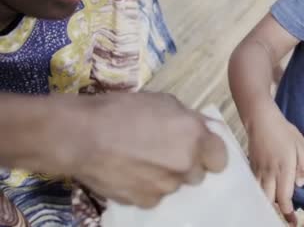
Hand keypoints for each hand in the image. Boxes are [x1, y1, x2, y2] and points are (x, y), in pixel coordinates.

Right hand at [59, 93, 226, 207]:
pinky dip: (146, 187)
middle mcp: (186, 165)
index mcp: (196, 138)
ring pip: (175, 185)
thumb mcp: (163, 101)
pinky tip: (130, 172)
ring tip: (142, 159)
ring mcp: (166, 187)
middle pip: (198, 174)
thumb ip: (191, 118)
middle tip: (164, 150)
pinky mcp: (145, 202)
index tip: (197, 148)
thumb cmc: (123, 110)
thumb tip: (206, 127)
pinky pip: (154, 196)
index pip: (221, 158)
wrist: (81, 135)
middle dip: (186, 164)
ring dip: (166, 176)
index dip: (209, 153)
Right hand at [247, 101, 303, 216]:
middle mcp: (270, 172)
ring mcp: (259, 170)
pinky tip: (265, 194)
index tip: (293, 221)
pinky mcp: (252, 167)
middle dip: (277, 210)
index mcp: (284, 168)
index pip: (284, 197)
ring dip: (268, 202)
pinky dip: (260, 193)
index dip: (288, 212)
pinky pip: (255, 186)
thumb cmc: (284, 132)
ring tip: (275, 207)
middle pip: (270, 200)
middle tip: (285, 217)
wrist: (261, 120)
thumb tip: (299, 185)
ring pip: (261, 195)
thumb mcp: (302, 146)